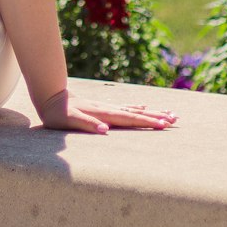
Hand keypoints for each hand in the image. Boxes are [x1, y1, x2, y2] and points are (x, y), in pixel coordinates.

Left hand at [37, 89, 177, 135]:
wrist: (50, 95)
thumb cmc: (58, 112)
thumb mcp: (69, 120)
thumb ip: (86, 124)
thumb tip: (105, 130)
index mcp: (104, 114)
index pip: (130, 119)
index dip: (147, 122)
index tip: (164, 125)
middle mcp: (109, 109)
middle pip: (137, 114)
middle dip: (157, 116)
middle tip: (176, 119)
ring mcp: (107, 107)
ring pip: (134, 110)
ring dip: (152, 112)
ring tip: (168, 113)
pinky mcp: (103, 107)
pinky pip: (126, 108)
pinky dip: (138, 109)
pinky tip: (143, 107)